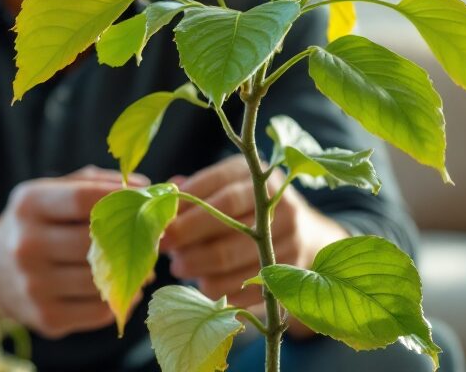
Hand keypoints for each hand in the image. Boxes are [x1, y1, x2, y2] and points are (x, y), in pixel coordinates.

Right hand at [0, 166, 144, 338]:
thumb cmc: (37, 223)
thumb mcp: (52, 192)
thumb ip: (98, 184)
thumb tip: (149, 188)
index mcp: (28, 205)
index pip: (84, 199)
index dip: (121, 199)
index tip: (145, 199)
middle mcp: (26, 245)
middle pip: (96, 241)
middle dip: (133, 238)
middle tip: (153, 236)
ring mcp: (34, 285)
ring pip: (103, 279)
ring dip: (133, 272)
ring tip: (143, 263)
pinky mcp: (46, 317)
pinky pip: (100, 311)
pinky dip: (120, 300)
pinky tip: (124, 287)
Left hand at [159, 155, 348, 310]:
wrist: (306, 232)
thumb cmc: (248, 207)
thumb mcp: (226, 185)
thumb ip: (195, 191)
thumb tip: (159, 197)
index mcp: (255, 175)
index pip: (217, 190)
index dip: (185, 210)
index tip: (160, 225)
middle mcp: (276, 202)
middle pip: (225, 224)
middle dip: (188, 240)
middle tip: (165, 250)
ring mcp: (288, 236)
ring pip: (234, 256)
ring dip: (199, 266)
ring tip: (179, 268)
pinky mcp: (291, 268)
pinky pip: (248, 284)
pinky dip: (222, 289)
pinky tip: (203, 286)